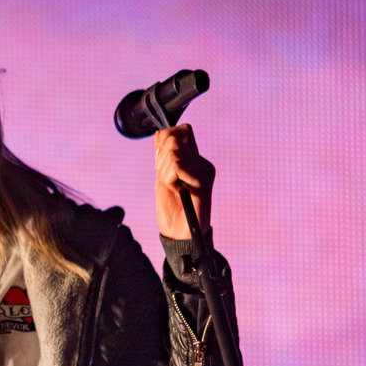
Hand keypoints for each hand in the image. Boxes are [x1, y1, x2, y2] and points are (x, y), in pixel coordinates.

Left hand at [154, 123, 214, 238]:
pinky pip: (177, 165)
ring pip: (173, 152)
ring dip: (164, 172)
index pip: (177, 131)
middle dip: (161, 160)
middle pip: (173, 138)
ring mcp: (204, 169)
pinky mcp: (204, 179)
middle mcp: (201, 161)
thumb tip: (161, 132)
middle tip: (167, 181)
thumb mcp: (162, 176)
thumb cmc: (170, 208)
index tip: (161, 168)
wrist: (178, 234)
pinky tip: (176, 190)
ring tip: (172, 188)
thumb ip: (163, 155)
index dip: (162, 145)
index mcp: (193, 159)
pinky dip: (169, 178)